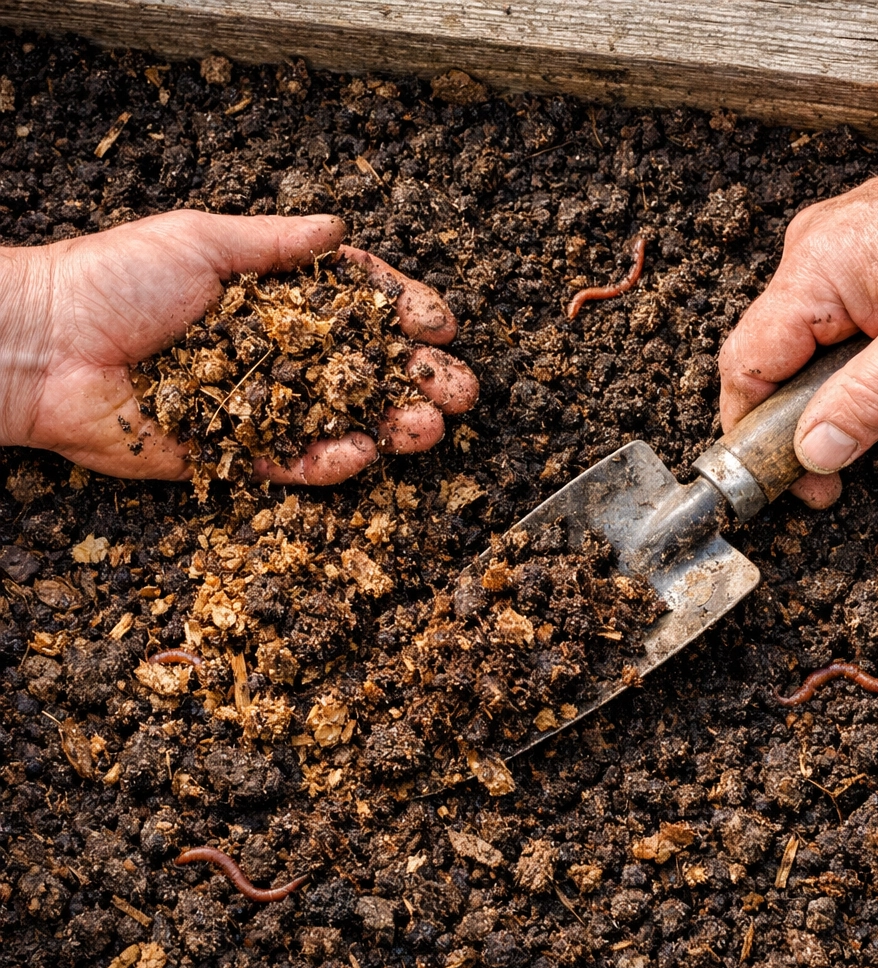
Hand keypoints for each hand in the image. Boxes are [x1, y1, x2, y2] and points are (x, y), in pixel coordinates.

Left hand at [0, 210, 477, 484]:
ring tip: (430, 427)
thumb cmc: (115, 280)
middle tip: (461, 390)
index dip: (403, 313)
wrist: (46, 347)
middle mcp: (281, 352)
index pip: (357, 304)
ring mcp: (266, 405)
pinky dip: (333, 460)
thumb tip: (339, 228)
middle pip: (366, 368)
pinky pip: (297, 460)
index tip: (437, 321)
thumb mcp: (201, 240)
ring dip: (393, 424)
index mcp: (277, 297)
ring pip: (344, 419)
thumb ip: (276, 243)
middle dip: (419, 378)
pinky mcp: (240, 451)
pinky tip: (367, 450)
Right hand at [718, 80, 877, 507]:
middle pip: (803, 372)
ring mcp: (841, 255)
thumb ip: (871, 400)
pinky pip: (871, 329)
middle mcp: (813, 259)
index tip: (794, 477)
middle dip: (871, 406)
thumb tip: (815, 452)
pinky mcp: (870, 257)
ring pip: (846, 360)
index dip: (757, 432)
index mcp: (814, 274)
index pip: (746, 369)